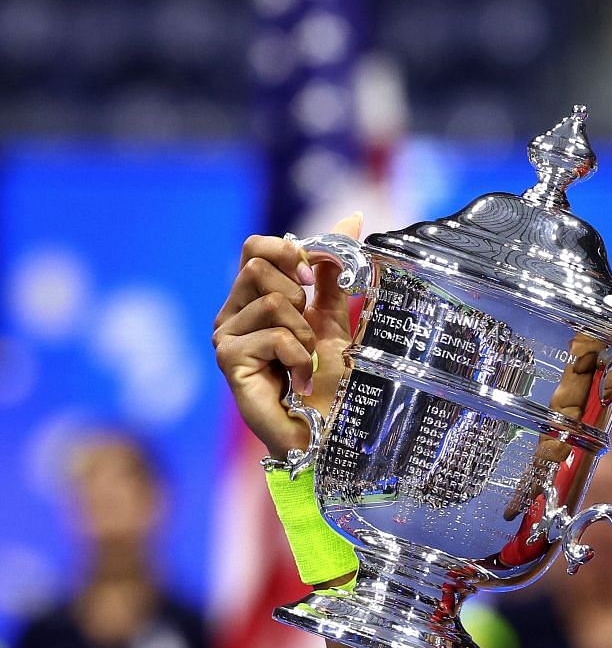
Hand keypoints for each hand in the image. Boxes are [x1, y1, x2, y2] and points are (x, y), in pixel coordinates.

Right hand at [211, 212, 361, 458]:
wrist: (327, 431)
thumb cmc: (329, 382)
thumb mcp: (335, 318)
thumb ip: (333, 272)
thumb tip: (351, 216)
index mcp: (253, 299)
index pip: (255, 247)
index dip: (287, 252)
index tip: (311, 278)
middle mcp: (232, 314)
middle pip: (257, 266)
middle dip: (299, 298)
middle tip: (307, 335)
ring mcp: (224, 337)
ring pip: (272, 301)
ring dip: (304, 333)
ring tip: (305, 362)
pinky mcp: (228, 360)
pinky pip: (273, 335)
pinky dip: (299, 356)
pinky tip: (298, 378)